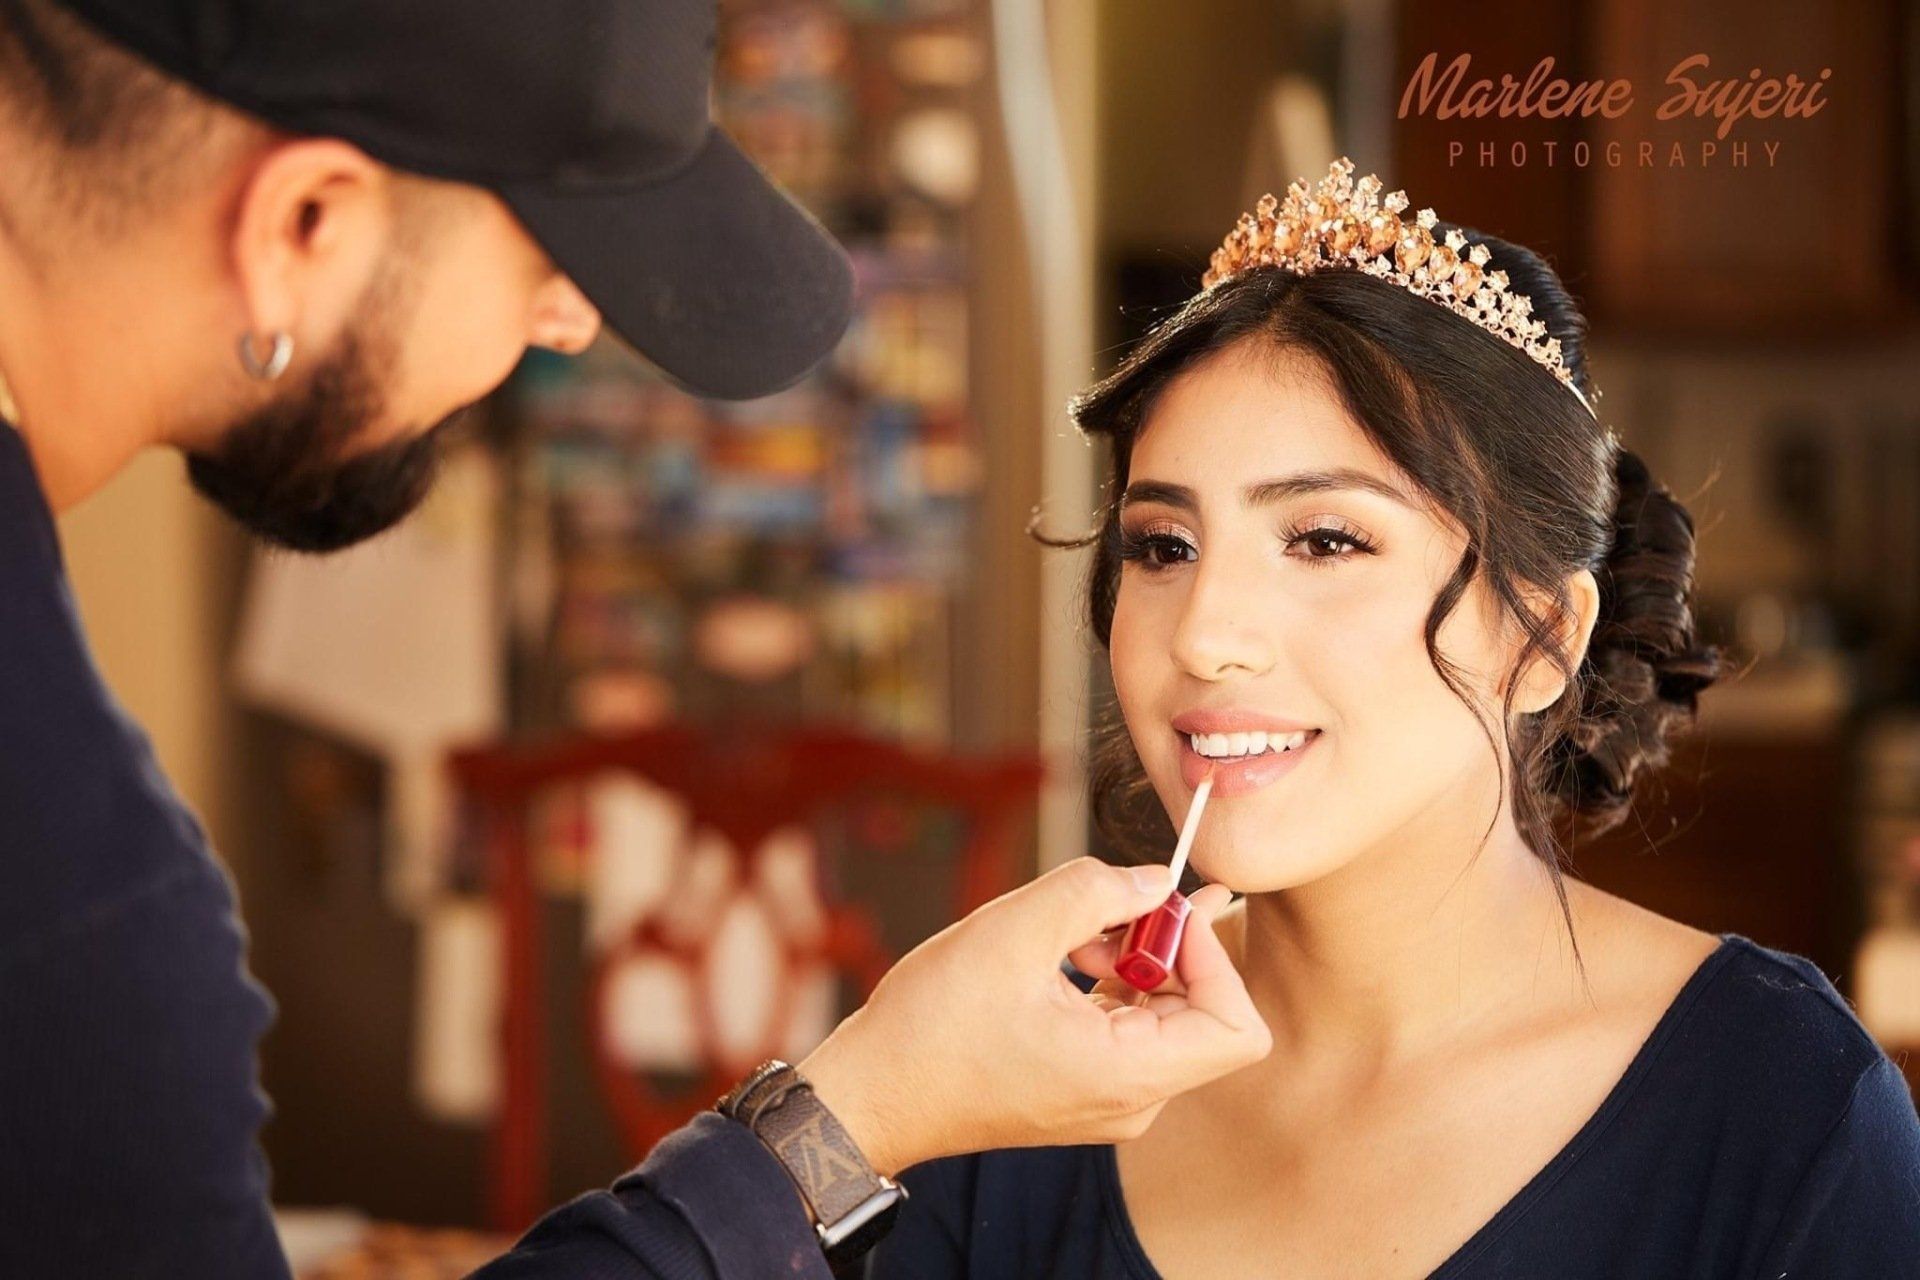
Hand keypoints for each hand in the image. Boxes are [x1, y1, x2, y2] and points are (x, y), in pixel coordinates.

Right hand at [798, 858, 1271, 1176]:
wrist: (871, 1093)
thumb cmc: (932, 1024)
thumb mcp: (1014, 930)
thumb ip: (1096, 891)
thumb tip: (1155, 882)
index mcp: (1129, 1077)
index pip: (1238, 1027)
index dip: (1214, 956)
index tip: (1158, 914)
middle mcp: (1133, 1103)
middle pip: (1205, 1015)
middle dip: (1167, 949)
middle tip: (1107, 913)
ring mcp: (1110, 1103)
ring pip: (1166, 1017)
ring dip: (1135, 963)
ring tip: (1073, 937)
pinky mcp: (1084, 1092)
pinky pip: (1130, 1031)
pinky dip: (1112, 986)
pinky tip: (1061, 959)